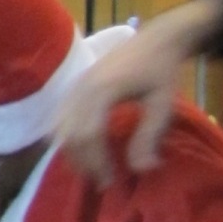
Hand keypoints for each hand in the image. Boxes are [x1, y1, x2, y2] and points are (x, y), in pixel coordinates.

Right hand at [56, 3, 214, 185]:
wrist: (157, 39)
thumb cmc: (162, 71)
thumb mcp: (162, 105)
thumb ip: (149, 137)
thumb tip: (141, 170)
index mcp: (102, 89)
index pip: (89, 134)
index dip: (97, 162)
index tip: (111, 182)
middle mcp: (81, 88)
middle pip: (70, 135)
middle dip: (83, 163)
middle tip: (103, 181)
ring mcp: (75, 86)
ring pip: (60, 128)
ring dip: (73, 153)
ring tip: (93, 169)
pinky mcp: (74, 87)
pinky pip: (60, 119)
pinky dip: (68, 139)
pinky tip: (85, 151)